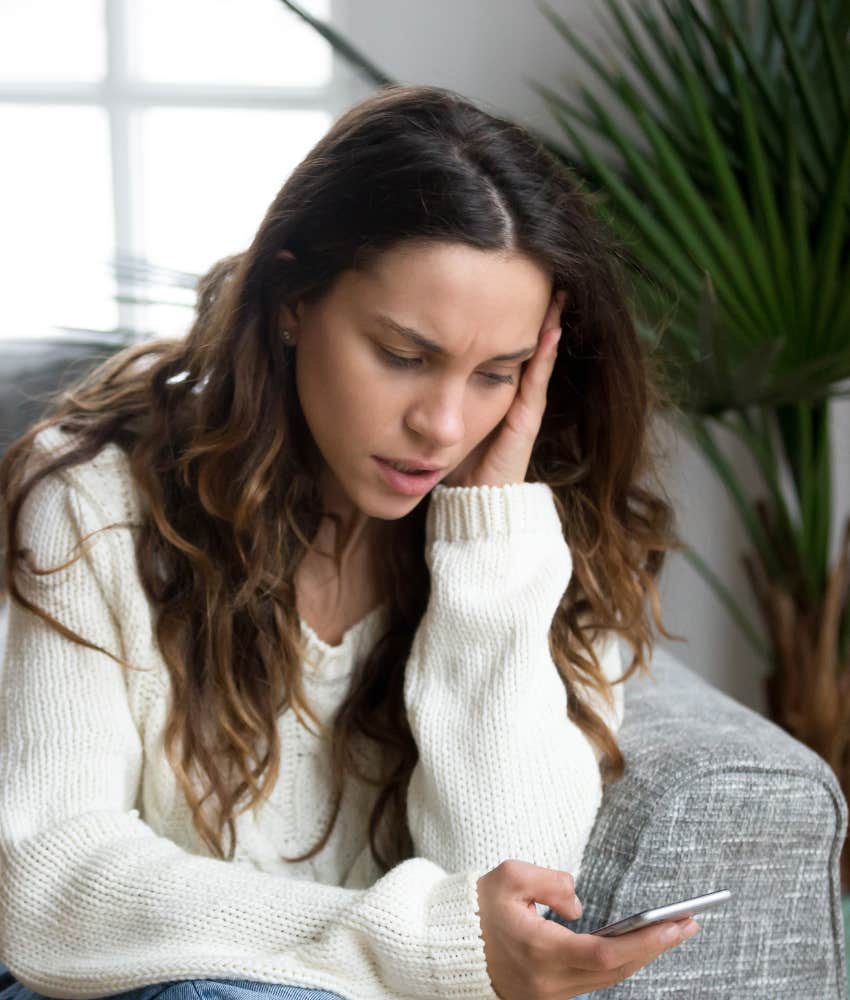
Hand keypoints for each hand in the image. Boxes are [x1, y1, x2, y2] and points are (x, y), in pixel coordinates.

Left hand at [441, 290, 566, 488]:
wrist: (472, 500)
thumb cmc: (453, 462)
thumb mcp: (439, 414)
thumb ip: (429, 391)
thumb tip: (399, 358)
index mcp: (488, 389)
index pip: (497, 344)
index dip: (499, 315)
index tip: (498, 281)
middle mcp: (510, 393)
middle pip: (521, 342)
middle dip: (526, 310)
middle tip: (535, 273)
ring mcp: (522, 404)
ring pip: (536, 355)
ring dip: (545, 324)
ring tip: (553, 292)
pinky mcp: (525, 419)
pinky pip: (536, 379)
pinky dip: (545, 353)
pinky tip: (550, 329)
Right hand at [476, 860, 699, 999]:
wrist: (449, 945)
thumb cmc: (479, 906)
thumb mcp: (510, 876)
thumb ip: (551, 881)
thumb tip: (580, 905)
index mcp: (540, 952)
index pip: (606, 952)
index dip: (646, 941)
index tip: (677, 923)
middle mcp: (549, 982)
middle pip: (616, 970)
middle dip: (656, 946)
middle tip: (690, 922)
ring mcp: (549, 995)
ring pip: (608, 979)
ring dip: (642, 955)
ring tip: (673, 929)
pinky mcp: (548, 997)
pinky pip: (594, 981)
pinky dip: (620, 963)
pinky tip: (638, 944)